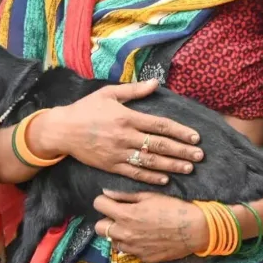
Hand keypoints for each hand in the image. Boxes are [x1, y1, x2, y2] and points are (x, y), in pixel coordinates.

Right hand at [33, 80, 202, 185]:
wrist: (62, 130)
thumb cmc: (86, 108)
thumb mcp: (109, 93)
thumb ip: (134, 90)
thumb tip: (156, 82)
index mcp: (127, 117)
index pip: (160, 125)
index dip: (180, 132)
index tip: (195, 137)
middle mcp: (125, 136)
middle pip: (159, 145)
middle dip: (182, 151)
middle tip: (199, 156)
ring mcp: (118, 153)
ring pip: (150, 162)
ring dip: (171, 166)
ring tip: (188, 168)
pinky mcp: (111, 166)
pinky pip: (134, 174)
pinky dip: (150, 178)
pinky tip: (165, 179)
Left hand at [93, 190, 209, 262]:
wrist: (194, 229)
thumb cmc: (173, 208)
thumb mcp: (149, 196)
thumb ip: (124, 196)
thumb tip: (106, 193)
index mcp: (125, 215)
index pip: (98, 205)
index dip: (104, 201)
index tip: (111, 201)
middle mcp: (125, 233)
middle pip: (99, 227)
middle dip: (106, 220)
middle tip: (119, 216)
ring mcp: (133, 248)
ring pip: (112, 242)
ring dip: (118, 234)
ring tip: (133, 228)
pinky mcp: (143, 258)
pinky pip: (129, 251)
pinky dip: (133, 244)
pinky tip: (145, 237)